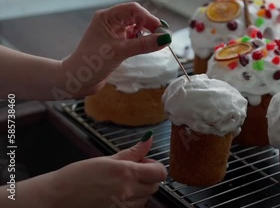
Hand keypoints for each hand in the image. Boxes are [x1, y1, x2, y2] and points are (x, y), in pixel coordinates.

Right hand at [49, 133, 165, 207]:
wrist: (58, 197)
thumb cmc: (77, 176)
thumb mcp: (106, 160)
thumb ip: (132, 152)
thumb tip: (148, 140)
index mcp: (126, 173)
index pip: (160, 173)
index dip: (155, 167)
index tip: (145, 163)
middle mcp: (128, 191)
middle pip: (154, 186)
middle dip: (147, 178)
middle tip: (131, 172)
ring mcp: (123, 207)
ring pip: (145, 198)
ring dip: (139, 191)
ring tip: (119, 184)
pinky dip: (130, 202)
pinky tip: (115, 196)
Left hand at [60, 2, 171, 97]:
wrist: (77, 80)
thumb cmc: (91, 63)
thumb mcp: (119, 52)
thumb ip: (143, 45)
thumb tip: (165, 39)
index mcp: (107, 17)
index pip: (133, 9)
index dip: (148, 17)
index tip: (161, 30)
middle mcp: (111, 22)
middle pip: (137, 17)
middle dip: (150, 25)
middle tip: (164, 37)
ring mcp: (114, 33)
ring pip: (137, 28)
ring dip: (148, 34)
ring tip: (158, 43)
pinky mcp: (117, 44)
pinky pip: (135, 38)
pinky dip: (143, 41)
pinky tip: (148, 47)